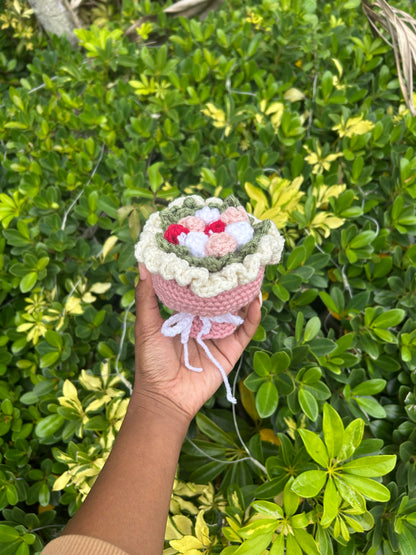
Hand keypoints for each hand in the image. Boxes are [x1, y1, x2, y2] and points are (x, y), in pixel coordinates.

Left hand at [133, 264, 261, 421]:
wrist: (164, 397)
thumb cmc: (151, 361)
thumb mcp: (147, 325)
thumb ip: (147, 296)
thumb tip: (143, 263)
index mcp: (185, 316)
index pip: (199, 290)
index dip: (206, 273)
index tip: (211, 251)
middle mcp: (205, 323)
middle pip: (221, 298)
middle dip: (229, 280)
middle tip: (238, 257)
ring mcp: (220, 336)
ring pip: (237, 311)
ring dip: (245, 294)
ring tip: (251, 273)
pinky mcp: (232, 350)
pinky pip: (246, 330)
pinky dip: (252, 316)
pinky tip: (255, 300)